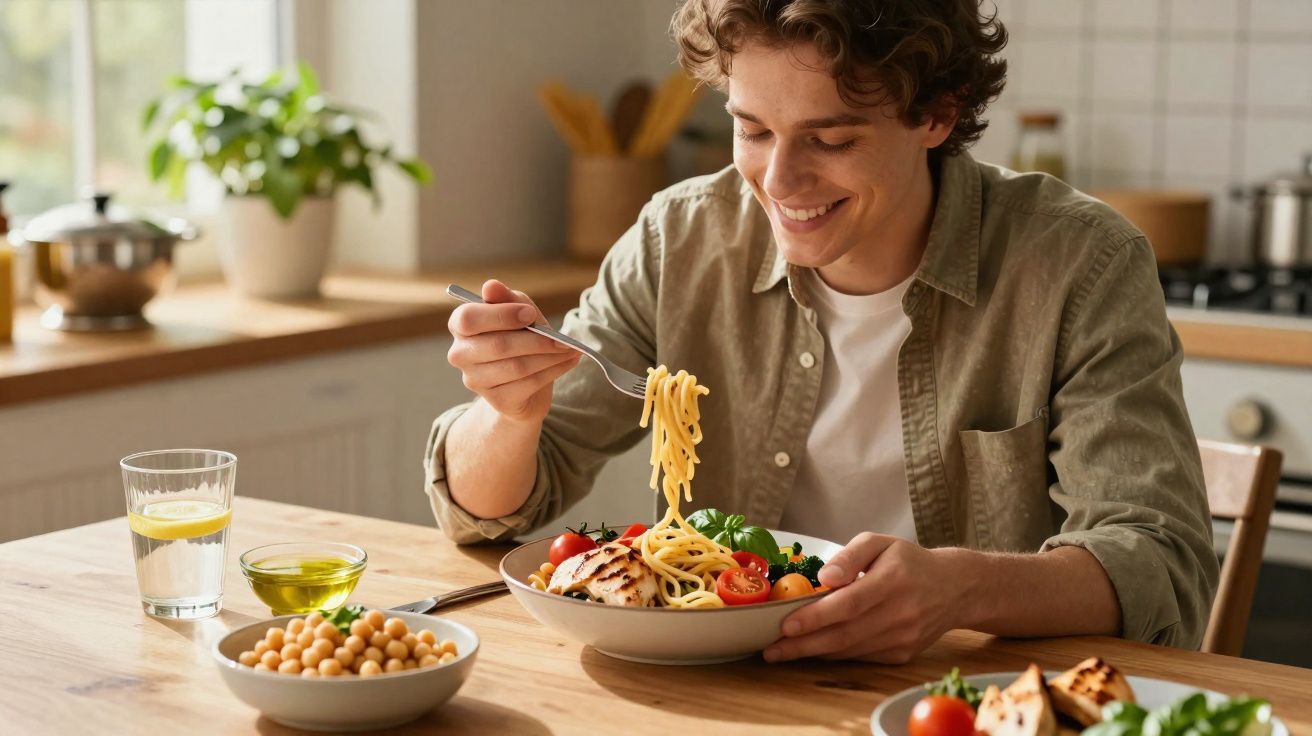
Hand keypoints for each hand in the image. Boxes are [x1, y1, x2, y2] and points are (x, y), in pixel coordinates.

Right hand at [446, 279, 581, 422]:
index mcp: (460, 326)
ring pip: (517, 366)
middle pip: (498, 345)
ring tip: (569, 349)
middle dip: (536, 341)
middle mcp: (460, 354)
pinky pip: (528, 384)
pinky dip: (553, 371)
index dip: (502, 315)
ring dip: (549, 357)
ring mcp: (475, 380)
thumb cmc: (520, 338)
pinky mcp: (496, 401)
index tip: (530, 314)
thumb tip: (490, 285)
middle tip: (562, 339)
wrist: (525, 384)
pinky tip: (567, 362)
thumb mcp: (519, 313)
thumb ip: (508, 299)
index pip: (469, 318)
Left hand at [763, 533, 963, 663]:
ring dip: (814, 653)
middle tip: (771, 649)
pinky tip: (814, 649)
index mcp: (893, 580)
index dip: (816, 617)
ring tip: (783, 651)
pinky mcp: (903, 653)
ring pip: (851, 649)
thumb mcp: (880, 543)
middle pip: (845, 633)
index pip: (849, 603)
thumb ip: (849, 556)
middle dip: (804, 644)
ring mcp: (903, 637)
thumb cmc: (909, 561)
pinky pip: (861, 656)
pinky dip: (835, 654)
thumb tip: (823, 578)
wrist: (955, 588)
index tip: (785, 625)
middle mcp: (901, 612)